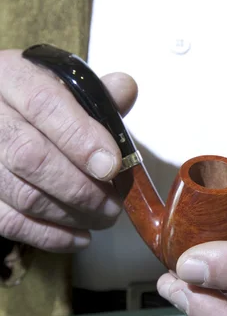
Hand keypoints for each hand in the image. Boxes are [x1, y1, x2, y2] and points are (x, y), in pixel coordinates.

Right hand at [0, 49, 136, 250]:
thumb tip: (126, 90)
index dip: (80, 137)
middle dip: (82, 188)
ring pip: (22, 195)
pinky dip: (49, 236)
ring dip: (71, 215)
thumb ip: (97, 92)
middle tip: (114, 204)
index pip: (44, 104)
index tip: (112, 165)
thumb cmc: (38, 100)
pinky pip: (9, 222)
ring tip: (103, 217)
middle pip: (31, 156)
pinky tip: (79, 237)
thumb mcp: (63, 83)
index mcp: (12, 78)